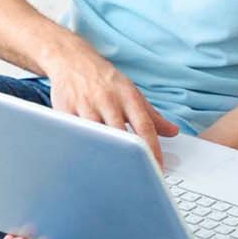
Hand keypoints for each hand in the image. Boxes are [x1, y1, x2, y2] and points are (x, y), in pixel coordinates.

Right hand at [43, 43, 177, 165]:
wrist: (72, 60)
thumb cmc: (105, 81)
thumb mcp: (131, 92)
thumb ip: (152, 115)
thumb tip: (173, 131)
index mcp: (127, 96)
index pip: (144, 126)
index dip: (152, 149)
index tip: (157, 169)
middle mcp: (107, 100)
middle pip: (121, 134)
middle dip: (129, 158)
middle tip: (136, 178)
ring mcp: (85, 105)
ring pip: (96, 136)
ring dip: (105, 156)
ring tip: (112, 175)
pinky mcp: (64, 110)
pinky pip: (74, 134)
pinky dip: (80, 149)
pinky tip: (85, 162)